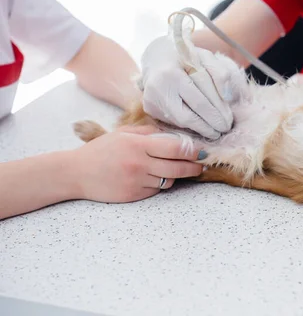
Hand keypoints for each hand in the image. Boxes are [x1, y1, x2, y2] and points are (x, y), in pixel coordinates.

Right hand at [71, 125, 205, 202]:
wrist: (75, 173)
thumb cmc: (100, 151)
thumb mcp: (123, 134)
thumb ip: (149, 132)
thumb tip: (174, 135)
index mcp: (138, 145)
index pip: (175, 148)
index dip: (192, 150)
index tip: (202, 151)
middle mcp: (139, 164)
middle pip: (178, 167)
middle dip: (194, 167)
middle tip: (202, 165)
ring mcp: (137, 182)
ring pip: (169, 180)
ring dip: (176, 175)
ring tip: (177, 169)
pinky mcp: (134, 196)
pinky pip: (156, 190)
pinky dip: (159, 183)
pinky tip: (154, 177)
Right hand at [140, 35, 233, 139]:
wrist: (157, 58)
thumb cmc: (186, 58)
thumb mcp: (206, 58)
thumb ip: (220, 74)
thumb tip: (228, 98)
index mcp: (172, 73)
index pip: (200, 100)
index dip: (217, 113)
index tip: (230, 121)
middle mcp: (158, 89)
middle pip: (189, 116)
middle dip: (210, 125)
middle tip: (224, 129)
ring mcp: (152, 100)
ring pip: (181, 122)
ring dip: (201, 128)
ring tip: (216, 129)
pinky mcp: (149, 109)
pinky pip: (174, 121)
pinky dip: (190, 124)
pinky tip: (201, 124)